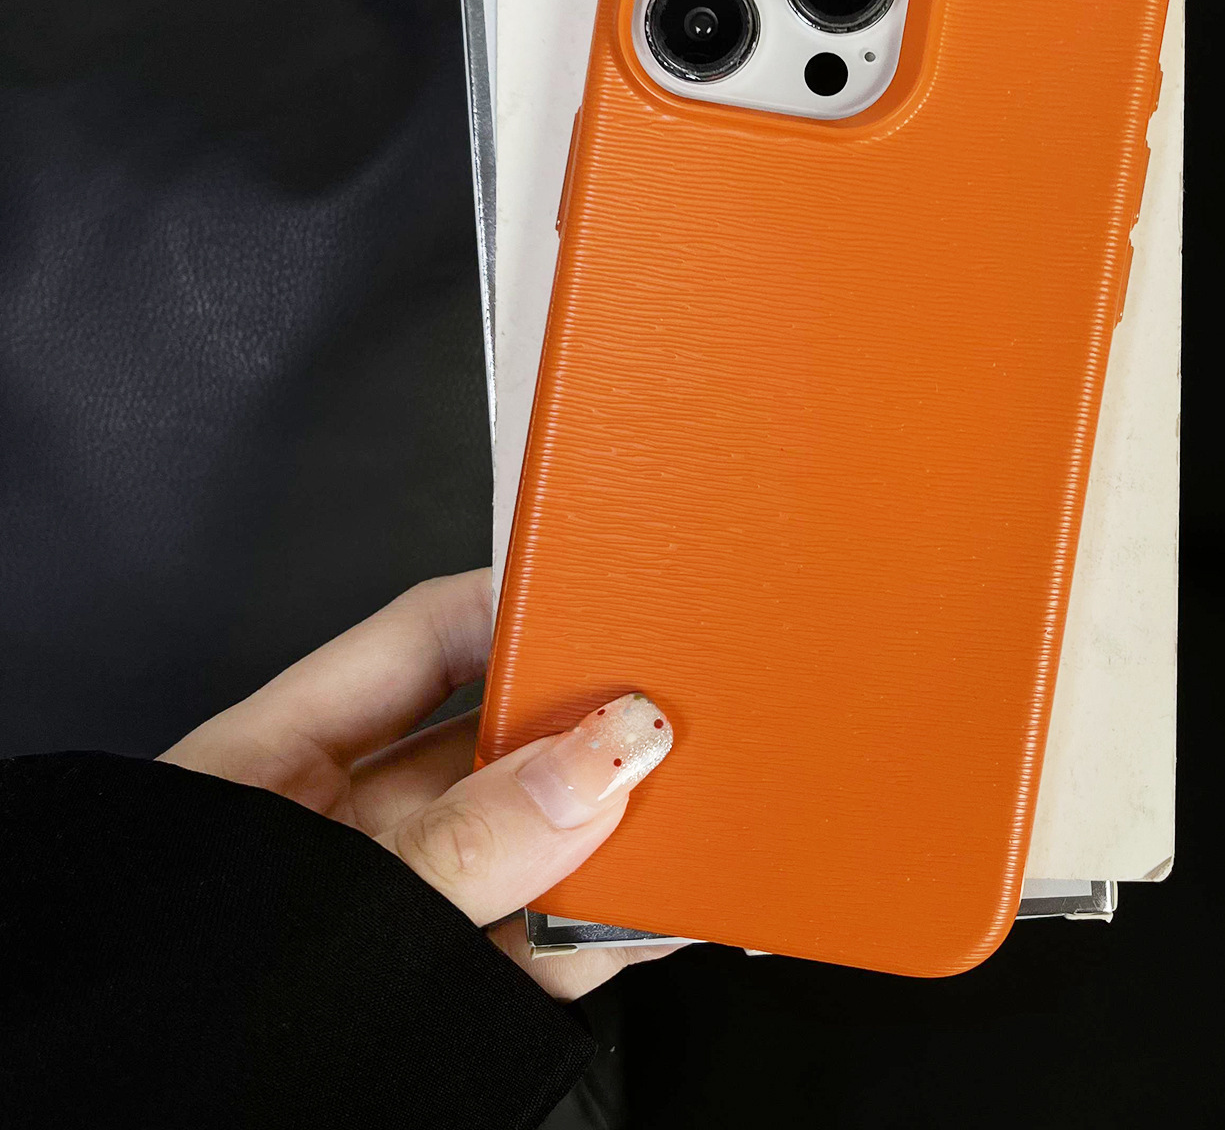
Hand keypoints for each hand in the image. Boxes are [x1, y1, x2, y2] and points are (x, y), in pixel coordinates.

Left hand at [160, 568, 676, 1000]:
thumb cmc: (154, 1013)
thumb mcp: (316, 898)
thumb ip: (464, 839)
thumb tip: (598, 760)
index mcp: (280, 761)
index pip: (421, 639)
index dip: (513, 604)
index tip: (603, 596)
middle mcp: (352, 828)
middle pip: (494, 739)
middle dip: (585, 723)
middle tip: (667, 709)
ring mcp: (404, 913)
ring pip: (533, 841)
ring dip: (614, 827)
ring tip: (685, 805)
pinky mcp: (445, 997)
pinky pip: (546, 943)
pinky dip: (611, 925)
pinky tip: (660, 904)